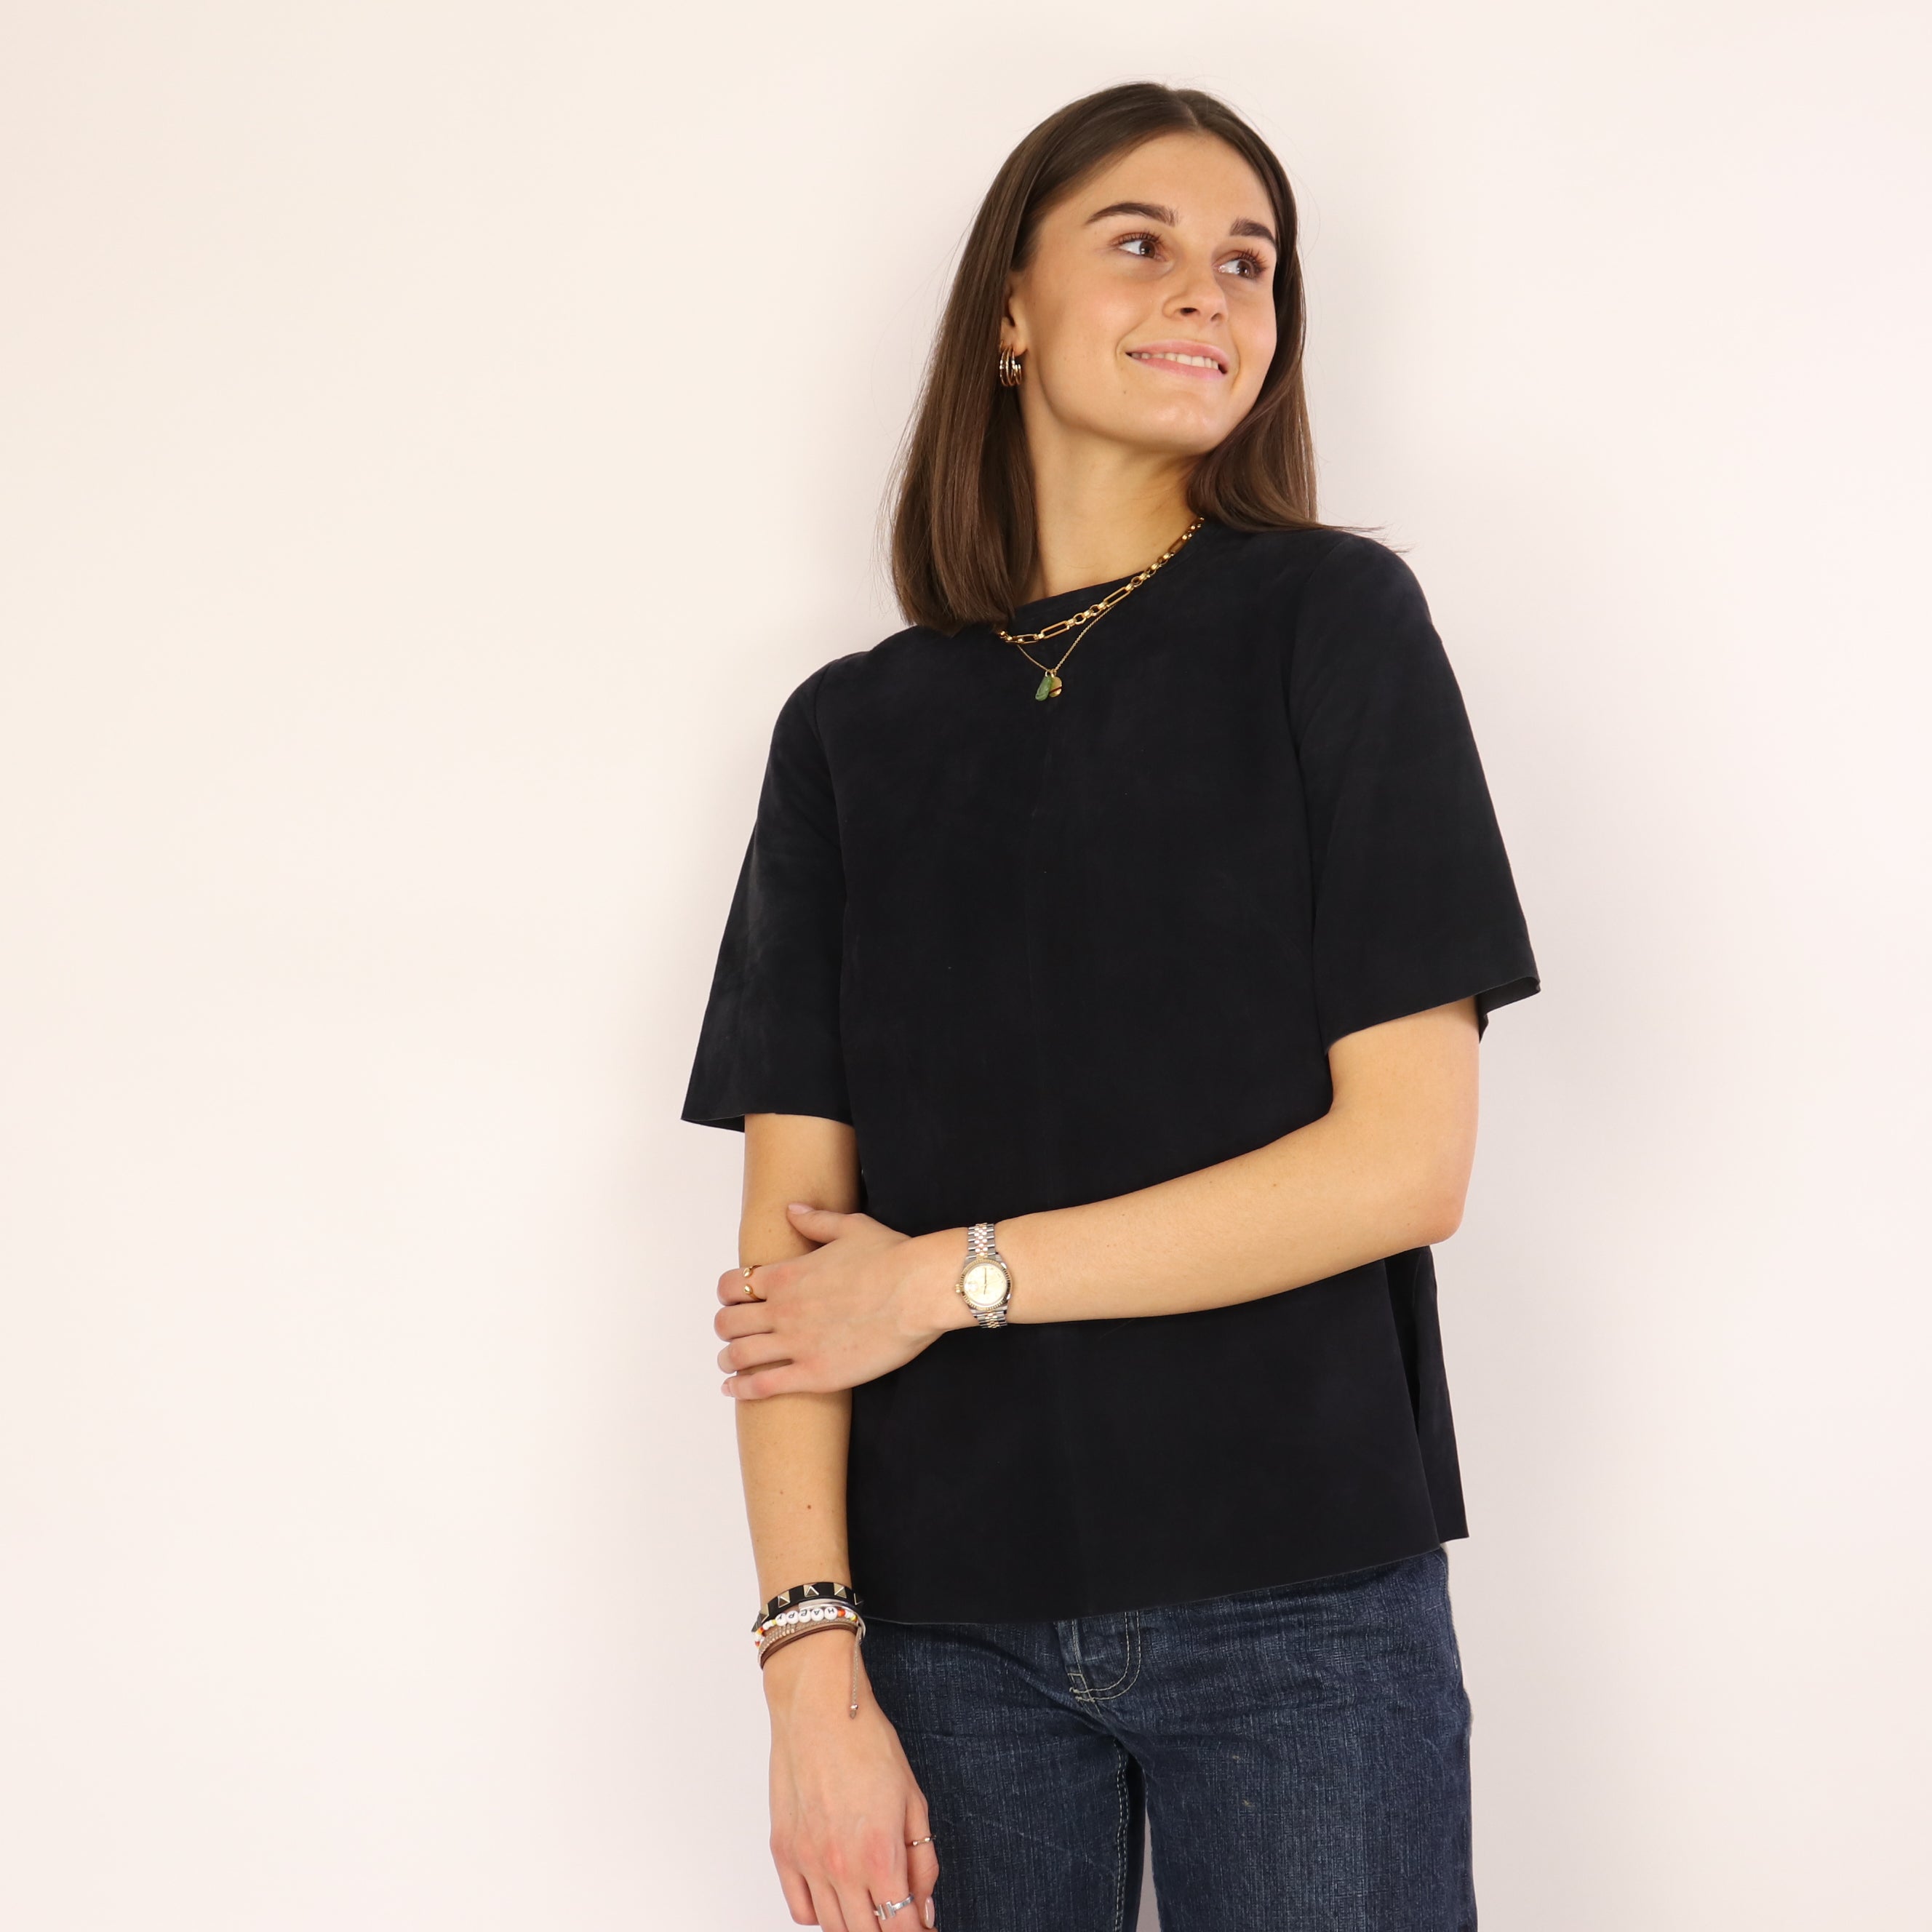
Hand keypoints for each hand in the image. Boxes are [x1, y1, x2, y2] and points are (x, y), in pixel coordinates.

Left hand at [715, 1205, 969, 1398]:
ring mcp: (795, 1344)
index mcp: (786, 1274)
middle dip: (725, 1328)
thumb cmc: (891, 1257)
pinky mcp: (814, 1374)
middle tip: (732, 1333)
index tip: (734, 1300)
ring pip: (738, 1356)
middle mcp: (782, 1309)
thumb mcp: (850, 1227)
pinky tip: (733, 1389)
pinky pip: (761, 1385)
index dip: (727, 1294)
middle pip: (728, 1323)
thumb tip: (793, 1209)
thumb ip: (815, 1221)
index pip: (732, 1285)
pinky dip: (740, 1388)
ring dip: (728, 1359)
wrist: (919, 1290)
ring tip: (729, 1363)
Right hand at [765, 1635, 938, 1928]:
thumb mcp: (914, 1799)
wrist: (818, 1707)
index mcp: (880, 1855)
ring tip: (872, 1905)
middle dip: (890, 1930)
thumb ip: (923, 1861)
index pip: (902, 1928)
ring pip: (833, 1928)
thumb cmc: (867, 1743)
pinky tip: (837, 1896)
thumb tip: (925, 1908)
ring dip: (857, 1925)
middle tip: (901, 1915)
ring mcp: (807, 1862)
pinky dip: (820, 1914)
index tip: (924, 1928)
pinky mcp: (783, 1852)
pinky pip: (799, 1909)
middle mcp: (840, 1867)